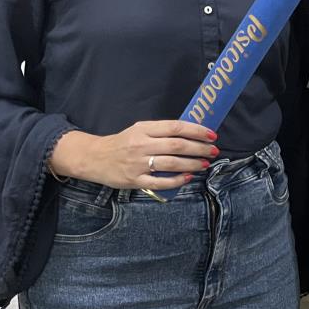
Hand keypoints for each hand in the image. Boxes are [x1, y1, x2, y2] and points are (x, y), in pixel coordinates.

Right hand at [50, 121, 217, 189]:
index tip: (211, 135)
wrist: (95, 158)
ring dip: (192, 164)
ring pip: (171, 164)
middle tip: (214, 151)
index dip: (196, 131)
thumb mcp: (139, 130)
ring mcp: (137, 164)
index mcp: (144, 130)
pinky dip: (177, 180)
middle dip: (199, 149)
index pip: (176, 127)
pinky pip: (160, 182)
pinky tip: (188, 177)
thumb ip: (161, 131)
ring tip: (205, 164)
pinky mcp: (134, 180)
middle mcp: (141, 145)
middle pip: (177, 146)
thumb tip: (191, 132)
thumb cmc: (123, 143)